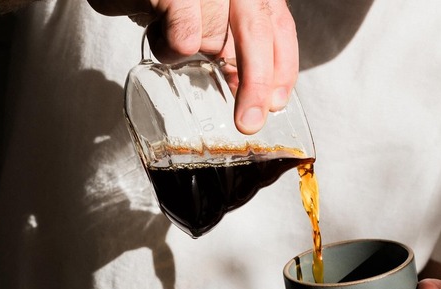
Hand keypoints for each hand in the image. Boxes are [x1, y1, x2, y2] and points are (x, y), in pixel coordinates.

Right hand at [88, 0, 298, 134]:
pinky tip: (157, 29)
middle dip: (256, 84)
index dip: (283, 66)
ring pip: (214, 40)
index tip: (277, 102)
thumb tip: (243, 88)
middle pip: (257, 34)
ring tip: (171, 36)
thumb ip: (232, 41)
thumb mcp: (208, 14)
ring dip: (192, 53)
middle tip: (249, 122)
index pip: (280, 25)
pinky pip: (182, 40)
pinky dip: (168, 48)